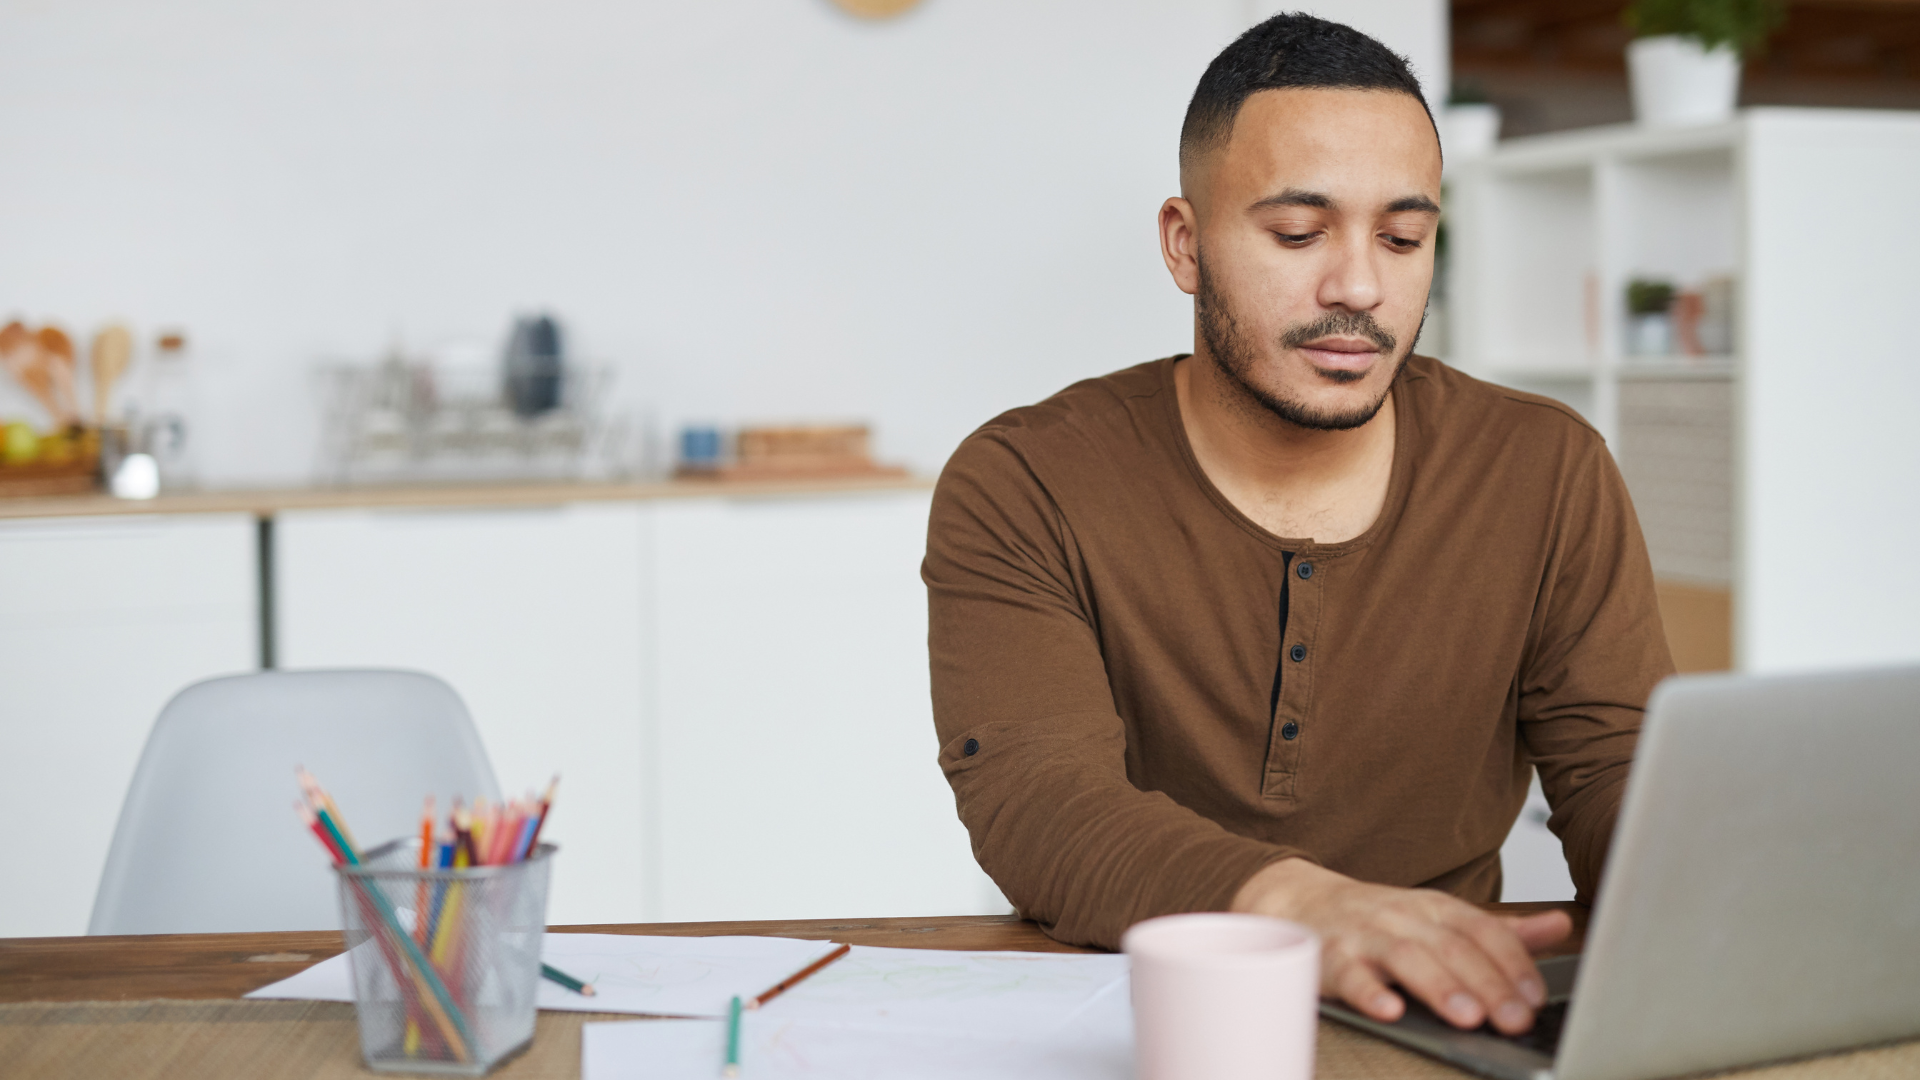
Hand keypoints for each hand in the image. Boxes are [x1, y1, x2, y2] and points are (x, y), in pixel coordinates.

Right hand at [1230, 858, 1571, 1034]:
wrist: (1300, 901)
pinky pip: (1349, 974)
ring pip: (1406, 957)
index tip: (1534, 997)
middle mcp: (1403, 917)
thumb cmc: (1379, 920)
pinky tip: (1389, 1009)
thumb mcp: (1441, 919)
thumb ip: (1499, 931)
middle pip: (1451, 946)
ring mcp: (1365, 936)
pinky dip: (1369, 992)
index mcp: (1435, 909)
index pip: (1482, 930)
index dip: (1511, 962)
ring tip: (1465, 1016)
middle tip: (1513, 1018)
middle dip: (1486, 983)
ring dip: (1438, 986)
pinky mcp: (1330, 957)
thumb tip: (1559, 925)